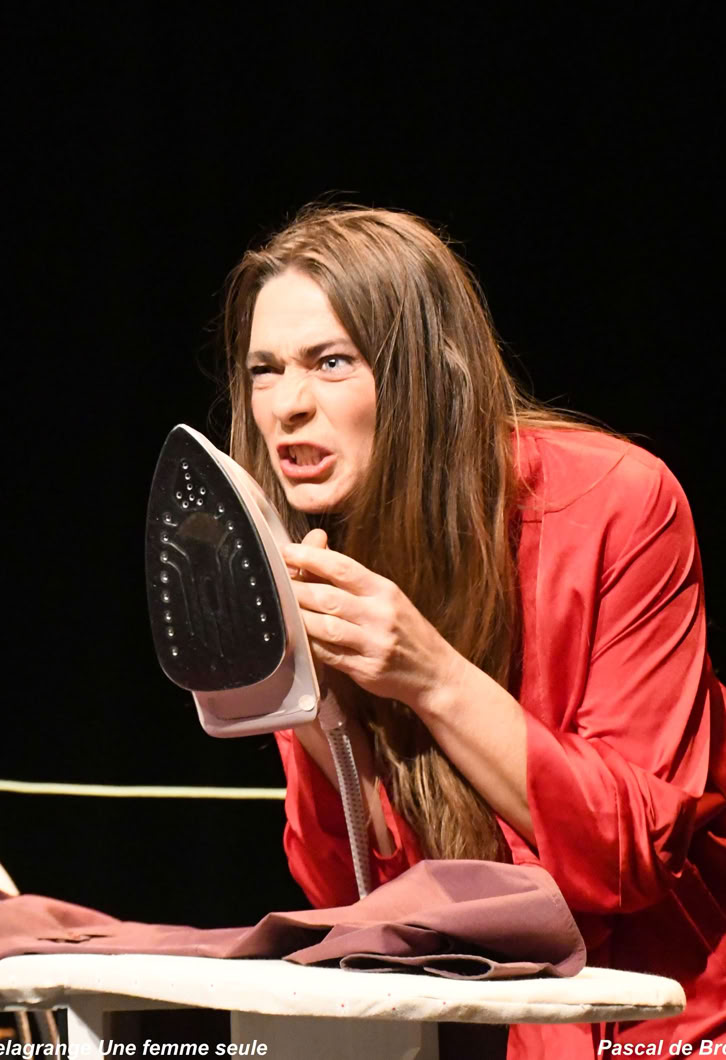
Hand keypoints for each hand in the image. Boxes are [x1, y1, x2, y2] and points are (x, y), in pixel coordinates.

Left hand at [281, 540, 457, 709]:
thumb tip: (317, 544)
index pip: (343, 568)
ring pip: (325, 627)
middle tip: (276, 581)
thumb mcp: (387, 596)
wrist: (435, 672)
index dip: (311, 558)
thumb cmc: (407, 629)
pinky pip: (329, 655)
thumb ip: (351, 575)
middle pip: (328, 598)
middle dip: (297, 588)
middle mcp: (380, 616)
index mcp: (385, 591)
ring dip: (299, 617)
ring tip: (283, 608)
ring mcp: (373, 645)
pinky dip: (311, 643)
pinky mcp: (366, 670)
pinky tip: (301, 635)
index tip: (287, 551)